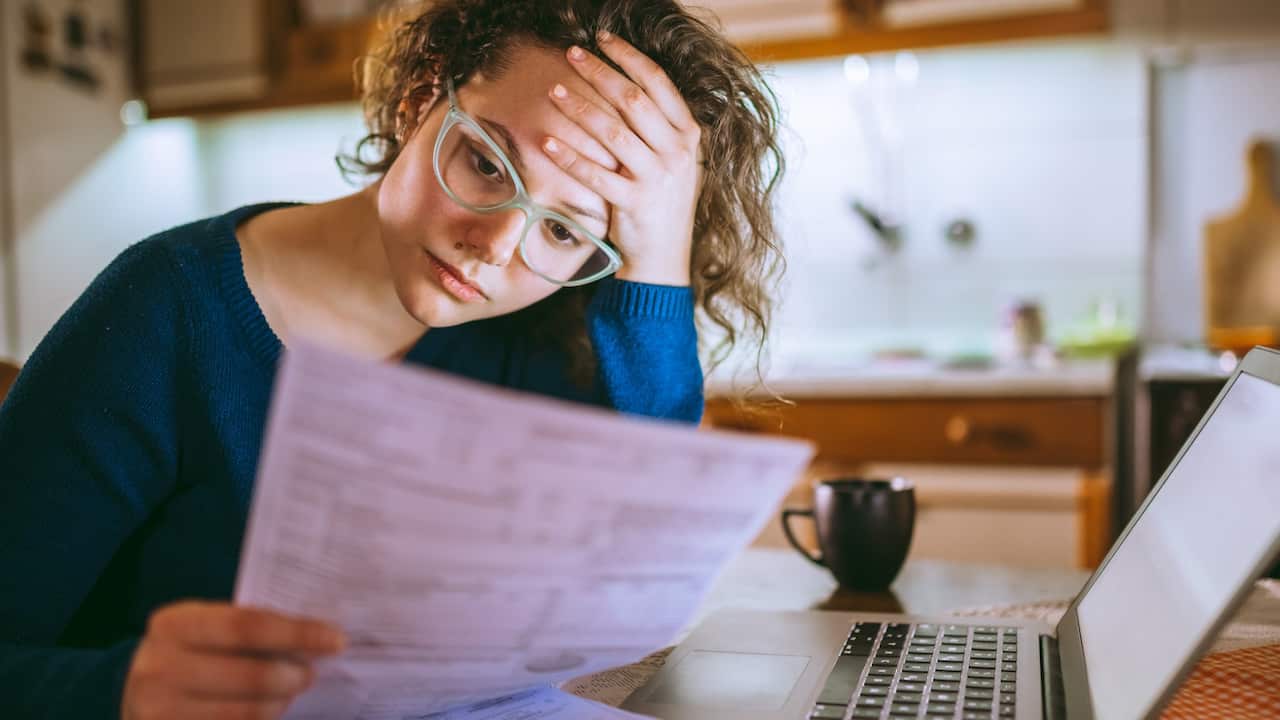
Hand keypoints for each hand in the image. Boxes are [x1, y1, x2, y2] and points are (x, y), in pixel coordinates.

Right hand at [122, 601, 344, 719]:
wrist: (134, 691)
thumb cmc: (190, 651)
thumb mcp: (205, 628)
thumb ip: (248, 628)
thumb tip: (317, 636)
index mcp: (175, 624)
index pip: (248, 625)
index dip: (297, 633)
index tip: (335, 639)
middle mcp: (160, 667)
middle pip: (251, 675)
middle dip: (294, 675)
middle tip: (312, 672)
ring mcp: (160, 710)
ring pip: (245, 712)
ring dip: (280, 703)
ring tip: (291, 692)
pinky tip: (270, 711)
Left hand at [543, 31, 702, 286]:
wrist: (664, 258)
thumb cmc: (661, 203)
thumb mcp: (674, 161)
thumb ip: (659, 127)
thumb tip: (625, 83)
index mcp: (688, 136)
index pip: (658, 83)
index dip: (628, 56)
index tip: (602, 39)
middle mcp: (677, 153)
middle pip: (633, 100)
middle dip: (599, 72)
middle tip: (571, 54)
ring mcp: (658, 179)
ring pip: (613, 133)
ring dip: (580, 108)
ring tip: (554, 91)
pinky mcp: (635, 204)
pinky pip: (596, 174)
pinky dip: (570, 157)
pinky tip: (547, 141)